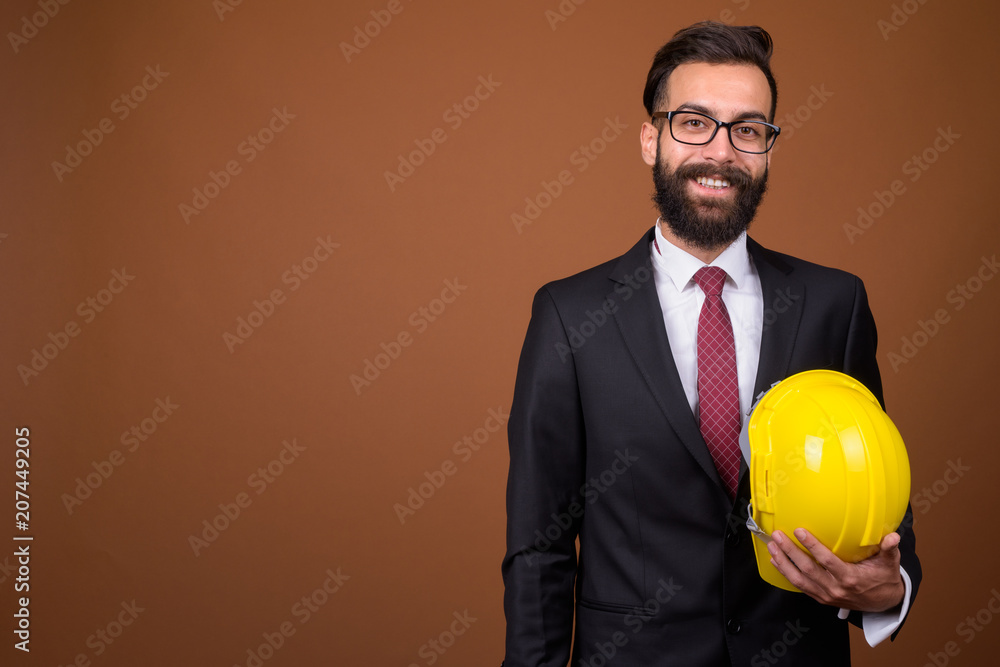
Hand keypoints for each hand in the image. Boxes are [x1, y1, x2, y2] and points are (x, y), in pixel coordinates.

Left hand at [767, 528, 904, 612]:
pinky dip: (785, 573)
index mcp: (850, 579)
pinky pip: (799, 586)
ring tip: (771, 546)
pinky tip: (776, 560)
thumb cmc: (884, 578)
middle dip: (789, 551)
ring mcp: (826, 595)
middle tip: (777, 535)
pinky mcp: (820, 598)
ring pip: (799, 580)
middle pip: (807, 570)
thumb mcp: (890, 564)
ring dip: (783, 562)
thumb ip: (889, 549)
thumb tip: (893, 537)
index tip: (799, 531)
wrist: (883, 603)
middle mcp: (835, 589)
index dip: (812, 546)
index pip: (827, 561)